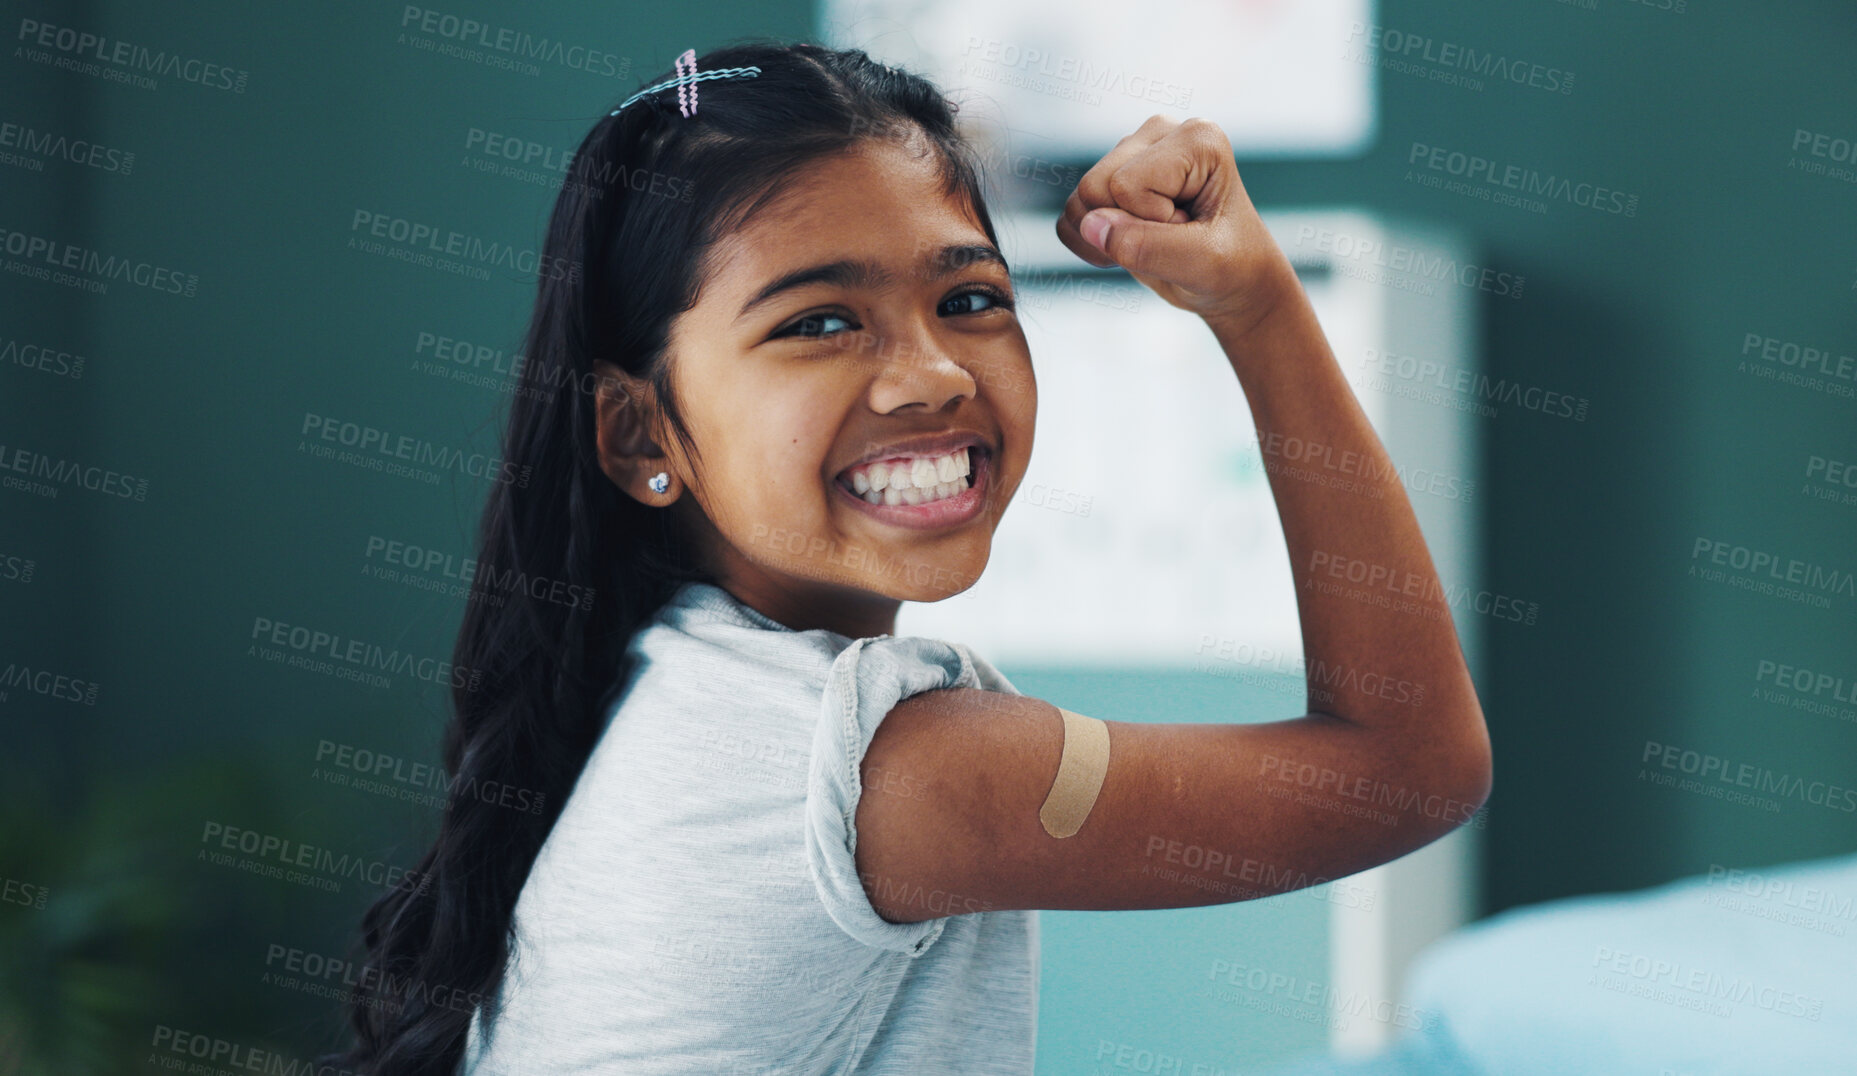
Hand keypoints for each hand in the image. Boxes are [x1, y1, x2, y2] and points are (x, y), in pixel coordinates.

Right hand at [1056, 114, 1296, 335]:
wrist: (1233, 280)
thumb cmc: (1233, 266)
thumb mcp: (1203, 264)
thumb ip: (1148, 245)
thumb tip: (1090, 224)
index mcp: (1197, 138)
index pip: (1126, 184)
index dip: (1154, 222)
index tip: (1193, 229)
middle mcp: (1161, 132)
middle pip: (1094, 187)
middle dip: (1130, 227)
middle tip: (1175, 236)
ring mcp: (1131, 153)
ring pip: (1079, 202)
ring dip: (1112, 238)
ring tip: (1158, 240)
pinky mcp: (1110, 178)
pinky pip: (1069, 218)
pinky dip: (1092, 245)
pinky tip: (1132, 245)